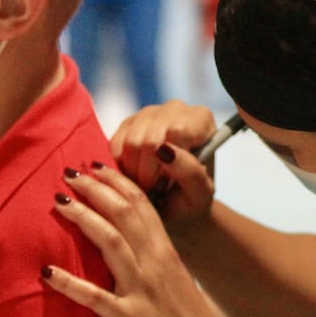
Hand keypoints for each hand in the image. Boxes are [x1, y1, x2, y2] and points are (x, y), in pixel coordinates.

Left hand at [45, 163, 232, 316]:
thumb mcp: (179, 285)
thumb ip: (158, 264)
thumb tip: (136, 248)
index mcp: (168, 256)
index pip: (143, 206)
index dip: (117, 182)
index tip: (96, 166)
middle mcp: (155, 266)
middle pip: (124, 213)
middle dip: (95, 188)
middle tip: (69, 171)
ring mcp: (142, 292)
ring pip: (110, 241)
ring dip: (83, 216)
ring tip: (58, 200)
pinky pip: (93, 296)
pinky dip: (68, 282)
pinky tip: (44, 271)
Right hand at [108, 102, 219, 233]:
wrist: (173, 206)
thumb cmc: (191, 199)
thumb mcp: (199, 194)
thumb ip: (190, 172)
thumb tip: (165, 150)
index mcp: (201, 120)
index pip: (178, 130)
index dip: (169, 162)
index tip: (169, 182)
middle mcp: (176, 109)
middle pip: (150, 138)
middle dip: (148, 171)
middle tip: (154, 187)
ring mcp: (149, 113)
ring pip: (130, 142)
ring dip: (134, 171)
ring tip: (146, 184)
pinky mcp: (126, 123)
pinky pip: (114, 145)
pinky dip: (120, 168)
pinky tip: (134, 175)